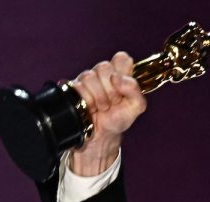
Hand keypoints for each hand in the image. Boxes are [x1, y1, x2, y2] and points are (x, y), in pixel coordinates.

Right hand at [68, 52, 146, 175]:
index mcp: (120, 72)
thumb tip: (118, 78)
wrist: (101, 135)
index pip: (121, 58)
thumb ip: (135, 90)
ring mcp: (87, 79)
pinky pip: (78, 87)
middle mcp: (102, 73)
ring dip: (99, 97)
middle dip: (111, 89)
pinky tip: (91, 108)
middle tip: (113, 101)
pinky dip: (88, 101)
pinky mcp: (73, 88)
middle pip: (104, 66)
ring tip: (102, 107)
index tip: (122, 86)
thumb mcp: (136, 107)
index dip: (122, 71)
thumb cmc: (119, 118)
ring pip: (90, 76)